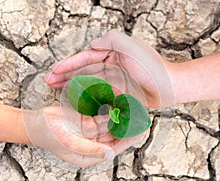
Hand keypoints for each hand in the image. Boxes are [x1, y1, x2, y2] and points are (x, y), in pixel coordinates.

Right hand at [23, 106, 147, 167]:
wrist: (35, 122)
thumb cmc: (48, 136)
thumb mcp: (70, 144)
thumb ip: (90, 149)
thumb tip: (109, 154)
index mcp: (90, 154)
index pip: (115, 147)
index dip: (129, 139)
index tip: (141, 130)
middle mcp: (93, 144)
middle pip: (115, 135)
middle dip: (129, 127)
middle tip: (143, 118)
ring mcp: (90, 131)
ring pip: (111, 124)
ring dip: (122, 117)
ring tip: (136, 110)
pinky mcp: (87, 120)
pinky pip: (102, 115)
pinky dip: (111, 110)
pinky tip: (120, 105)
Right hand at [45, 29, 174, 107]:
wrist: (171, 87)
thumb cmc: (153, 68)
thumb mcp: (132, 47)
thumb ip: (111, 40)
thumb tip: (93, 44)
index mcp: (112, 53)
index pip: (85, 58)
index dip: (68, 64)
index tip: (53, 71)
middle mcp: (112, 64)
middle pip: (83, 69)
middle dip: (65, 75)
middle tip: (48, 81)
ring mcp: (115, 78)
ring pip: (88, 81)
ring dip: (72, 84)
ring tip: (56, 89)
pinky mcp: (120, 91)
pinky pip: (99, 93)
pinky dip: (87, 95)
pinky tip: (76, 99)